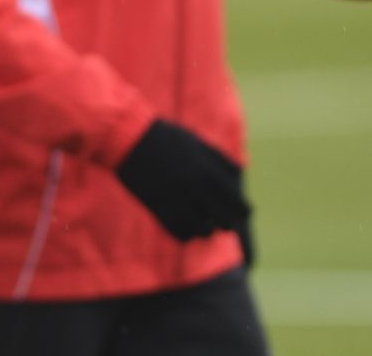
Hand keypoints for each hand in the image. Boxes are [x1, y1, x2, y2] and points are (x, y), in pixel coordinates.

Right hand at [113, 119, 249, 241]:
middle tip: (223, 221)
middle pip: (225, 223)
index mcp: (209, 173)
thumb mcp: (198, 143)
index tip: (242, 213)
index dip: (243, 211)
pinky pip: (181, 234)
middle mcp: (196, 190)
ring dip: (206, 229)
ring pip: (203, 231)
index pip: (238, 204)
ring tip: (203, 223)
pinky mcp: (159, 210)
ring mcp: (177, 202)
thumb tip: (240, 176)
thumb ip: (220, 161)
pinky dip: (187, 233)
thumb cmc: (165, 137)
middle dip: (227, 223)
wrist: (128, 138)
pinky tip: (186, 226)